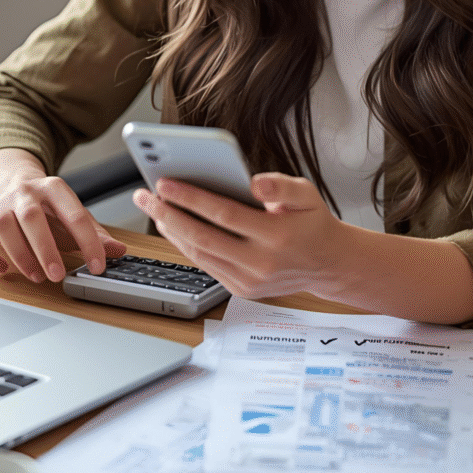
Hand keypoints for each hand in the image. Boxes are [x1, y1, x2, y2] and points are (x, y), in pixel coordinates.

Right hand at [0, 148, 125, 282]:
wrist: (8, 179)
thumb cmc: (45, 206)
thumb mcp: (71, 214)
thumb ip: (94, 233)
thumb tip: (119, 251)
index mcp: (53, 188)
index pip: (75, 214)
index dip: (88, 242)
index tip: (97, 266)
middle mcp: (24, 192)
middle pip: (32, 217)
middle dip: (46, 249)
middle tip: (58, 275)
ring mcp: (0, 204)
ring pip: (4, 226)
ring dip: (20, 255)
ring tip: (37, 276)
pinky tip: (3, 268)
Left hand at [132, 172, 349, 298]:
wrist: (327, 263)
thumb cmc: (312, 222)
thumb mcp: (307, 194)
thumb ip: (281, 185)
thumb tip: (254, 182)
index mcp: (277, 236)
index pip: (224, 214)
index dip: (191, 198)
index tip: (164, 183)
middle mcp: (261, 263)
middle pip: (203, 237)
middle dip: (168, 214)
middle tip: (144, 195)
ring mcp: (249, 281)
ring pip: (199, 254)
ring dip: (170, 230)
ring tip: (152, 206)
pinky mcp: (241, 290)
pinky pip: (205, 265)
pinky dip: (184, 244)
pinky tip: (170, 225)